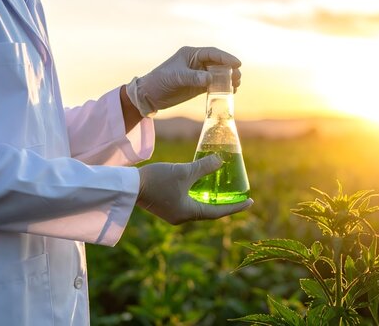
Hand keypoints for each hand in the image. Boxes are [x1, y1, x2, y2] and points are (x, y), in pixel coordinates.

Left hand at [126, 46, 241, 116]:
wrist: (150, 95)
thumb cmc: (160, 81)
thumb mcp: (176, 77)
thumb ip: (194, 77)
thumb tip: (211, 78)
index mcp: (191, 54)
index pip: (213, 53)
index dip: (226, 58)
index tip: (237, 64)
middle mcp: (196, 62)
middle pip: (218, 64)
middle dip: (230, 69)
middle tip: (238, 78)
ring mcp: (198, 74)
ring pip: (218, 74)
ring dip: (228, 79)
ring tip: (237, 86)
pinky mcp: (198, 86)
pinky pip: (214, 85)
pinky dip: (222, 88)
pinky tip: (230, 92)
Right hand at [136, 155, 252, 223]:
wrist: (128, 185)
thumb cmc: (157, 180)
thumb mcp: (184, 172)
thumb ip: (203, 167)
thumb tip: (220, 161)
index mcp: (189, 213)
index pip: (218, 212)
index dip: (236, 207)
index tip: (250, 202)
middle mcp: (182, 217)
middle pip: (209, 211)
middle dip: (224, 203)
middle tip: (237, 194)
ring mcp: (173, 213)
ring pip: (198, 206)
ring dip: (210, 198)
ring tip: (222, 189)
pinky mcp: (165, 206)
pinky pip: (188, 202)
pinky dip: (198, 195)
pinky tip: (201, 184)